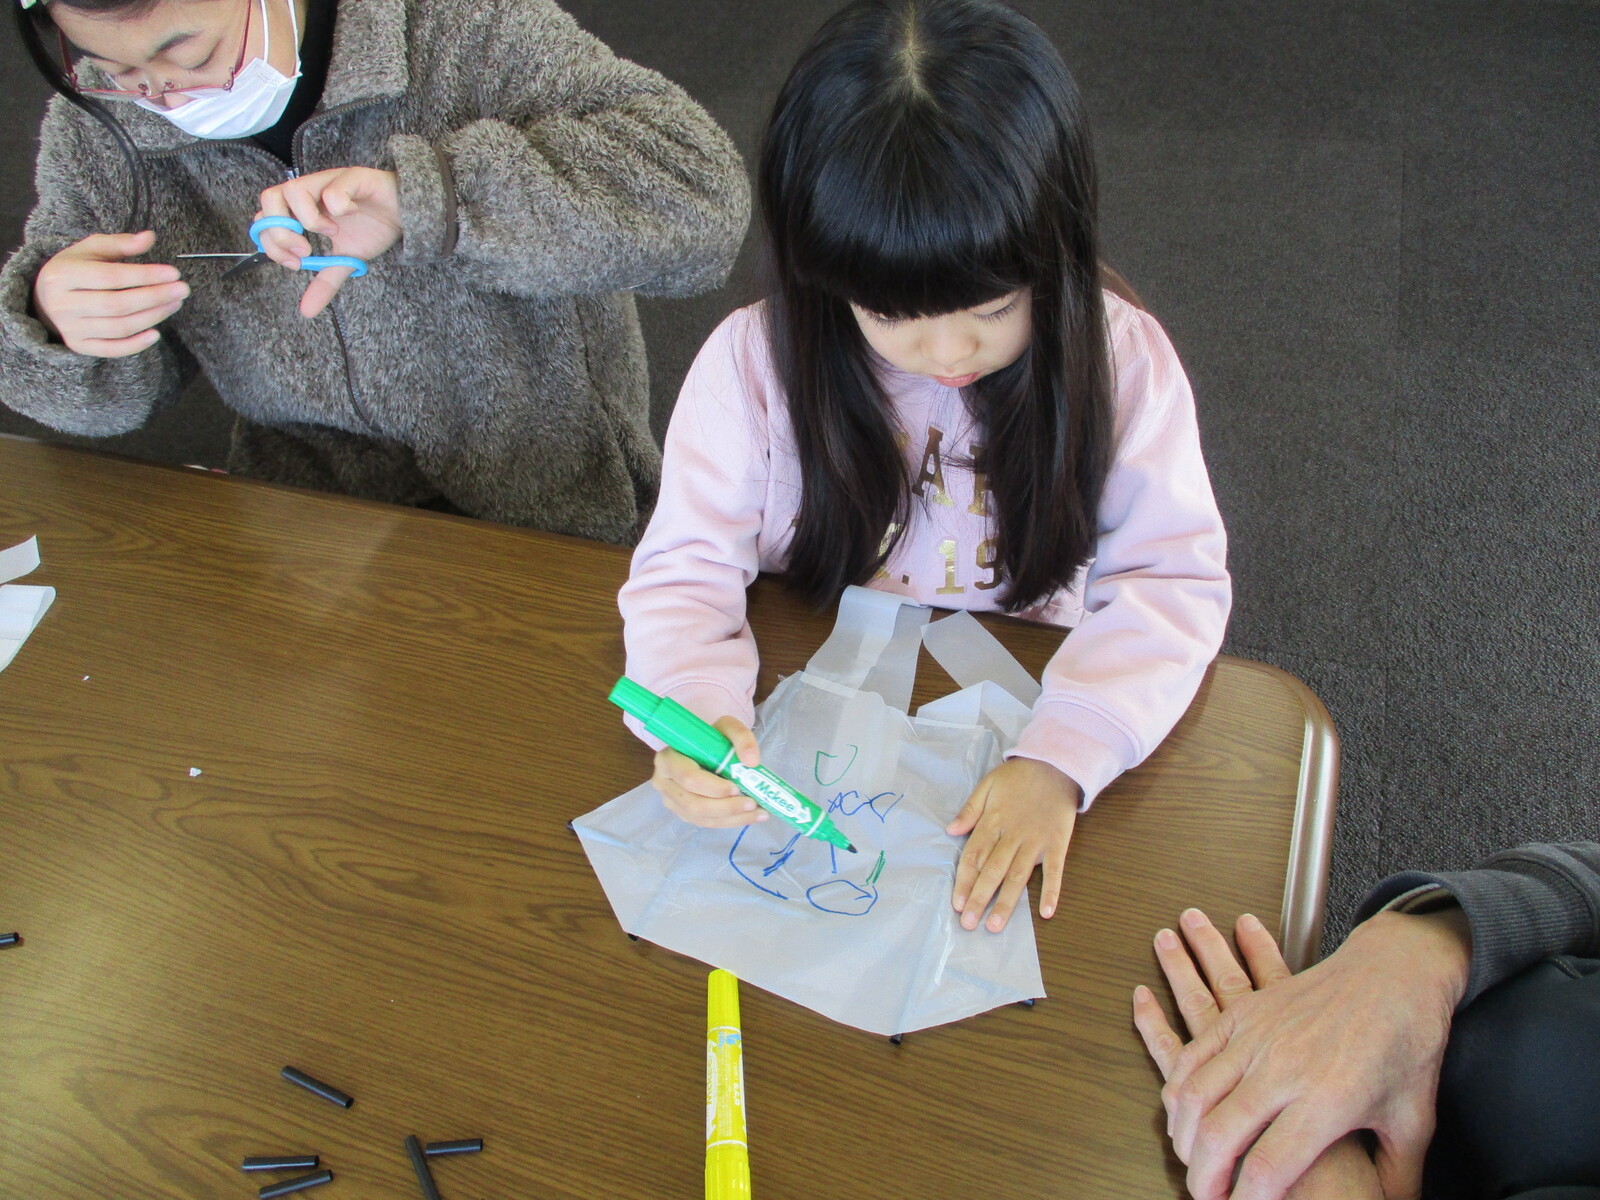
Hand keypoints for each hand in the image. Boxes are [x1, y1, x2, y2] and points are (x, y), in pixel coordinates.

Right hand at [31, 231, 187, 356]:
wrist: (46, 298)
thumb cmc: (76, 269)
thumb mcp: (91, 249)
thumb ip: (120, 244)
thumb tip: (150, 237)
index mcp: (62, 275)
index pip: (110, 276)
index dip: (145, 276)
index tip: (174, 273)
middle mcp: (62, 304)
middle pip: (117, 305)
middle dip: (154, 297)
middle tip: (182, 290)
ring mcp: (69, 328)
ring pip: (119, 327)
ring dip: (152, 317)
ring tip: (174, 304)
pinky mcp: (78, 345)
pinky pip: (112, 349)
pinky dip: (136, 344)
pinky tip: (156, 333)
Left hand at [256, 167, 400, 316]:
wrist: (407, 213)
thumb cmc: (373, 228)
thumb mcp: (344, 261)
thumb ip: (324, 282)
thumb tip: (306, 311)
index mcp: (302, 208)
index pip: (264, 219)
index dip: (273, 243)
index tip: (295, 263)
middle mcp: (310, 191)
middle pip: (269, 198)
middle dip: (281, 231)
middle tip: (305, 250)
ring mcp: (327, 182)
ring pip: (294, 190)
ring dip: (309, 219)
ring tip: (331, 231)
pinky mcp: (350, 177)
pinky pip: (332, 189)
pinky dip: (339, 207)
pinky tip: (353, 214)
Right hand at [652, 716, 770, 828]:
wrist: (702, 749)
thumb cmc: (710, 738)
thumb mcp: (727, 727)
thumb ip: (742, 738)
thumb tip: (751, 761)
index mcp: (668, 760)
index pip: (688, 778)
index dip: (713, 787)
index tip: (737, 787)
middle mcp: (664, 783)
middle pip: (694, 804)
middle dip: (726, 807)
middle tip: (753, 803)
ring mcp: (672, 802)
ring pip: (701, 818)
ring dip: (732, 818)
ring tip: (759, 813)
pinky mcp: (683, 813)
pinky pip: (706, 823)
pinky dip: (730, 821)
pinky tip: (749, 816)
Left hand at [946, 757, 1078, 932]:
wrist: (1056, 764)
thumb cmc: (1019, 777)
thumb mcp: (988, 785)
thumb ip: (970, 810)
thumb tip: (950, 831)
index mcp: (993, 822)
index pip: (974, 857)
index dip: (964, 881)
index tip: (957, 904)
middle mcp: (1012, 835)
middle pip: (993, 871)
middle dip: (980, 898)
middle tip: (969, 924)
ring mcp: (1036, 841)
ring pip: (1018, 876)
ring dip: (1007, 903)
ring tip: (995, 925)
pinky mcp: (1057, 843)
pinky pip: (1054, 871)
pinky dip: (1051, 891)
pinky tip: (1046, 913)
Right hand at [1158, 907, 1469, 1199]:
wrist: (1394, 972)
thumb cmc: (1408, 1046)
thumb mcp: (1414, 1123)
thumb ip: (1399, 1177)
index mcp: (1328, 1101)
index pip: (1268, 1168)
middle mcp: (1285, 1069)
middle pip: (1219, 1135)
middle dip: (1203, 1178)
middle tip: (1205, 1197)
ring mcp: (1258, 1037)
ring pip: (1193, 1094)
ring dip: (1182, 1135)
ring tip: (1189, 1159)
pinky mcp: (1245, 1015)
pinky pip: (1191, 1054)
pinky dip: (1178, 1089)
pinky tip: (1182, 1110)